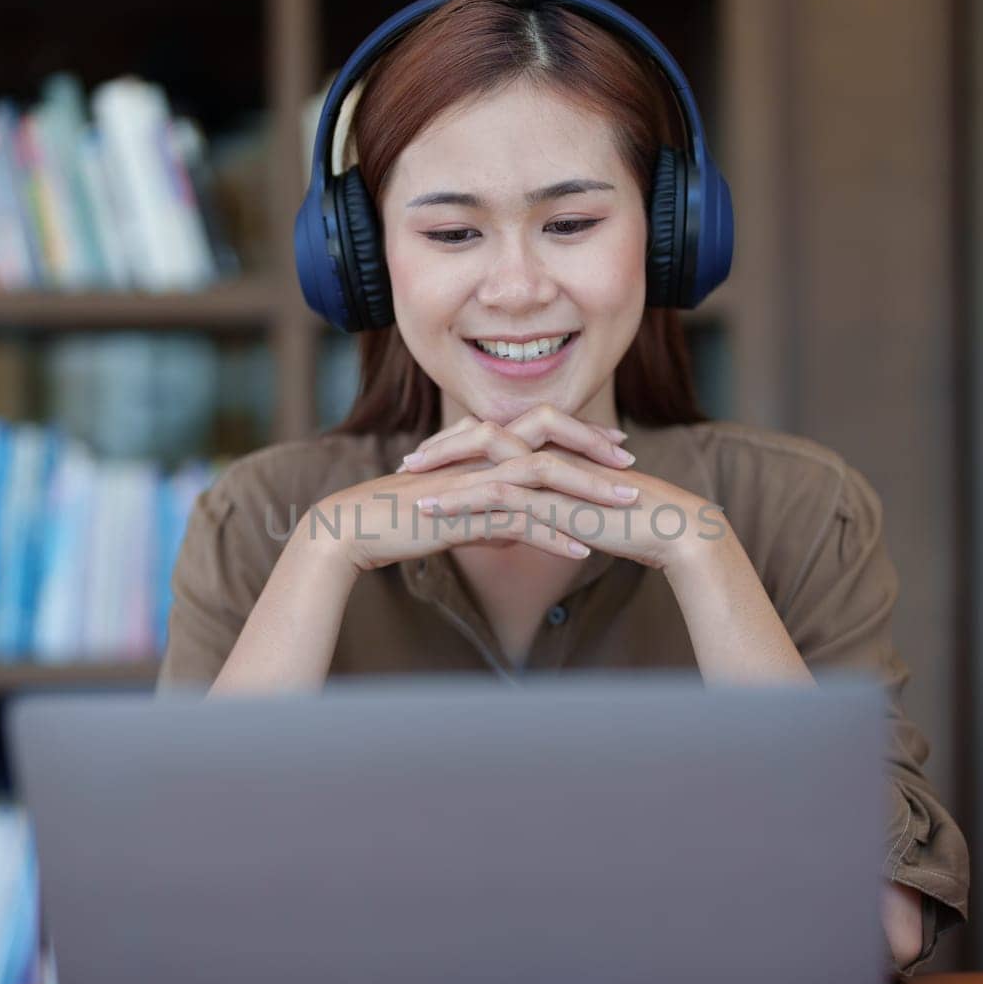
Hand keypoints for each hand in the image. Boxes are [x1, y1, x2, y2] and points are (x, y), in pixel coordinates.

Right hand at [306, 407, 639, 572]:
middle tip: (631, 464)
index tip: (613, 445)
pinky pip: (516, 519)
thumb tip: (518, 532)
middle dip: (593, 451)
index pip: (537, 432)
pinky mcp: (462, 512)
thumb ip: (490, 519)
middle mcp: (478, 459)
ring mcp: (472, 482)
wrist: (351, 529)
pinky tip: (582, 551)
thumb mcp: (454, 519)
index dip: (578, 435)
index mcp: (477, 454)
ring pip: (540, 476)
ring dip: (586, 491)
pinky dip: (552, 534)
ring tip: (624, 505)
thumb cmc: (398, 522)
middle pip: (547, 442)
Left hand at [394, 404, 725, 571]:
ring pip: (487, 465)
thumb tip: (534, 522)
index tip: (430, 461)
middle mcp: (550, 454)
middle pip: (484, 439)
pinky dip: (465, 503)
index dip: (461, 447)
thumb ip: (558, 508)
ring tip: (409, 490)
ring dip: (445, 476)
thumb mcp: (585, 512)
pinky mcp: (557, 499)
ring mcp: (553, 475)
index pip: (499, 439)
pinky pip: (502, 496)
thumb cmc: (635, 522)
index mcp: (555, 451)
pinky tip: (437, 514)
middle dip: (442, 450)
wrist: (672, 527)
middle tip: (407, 465)